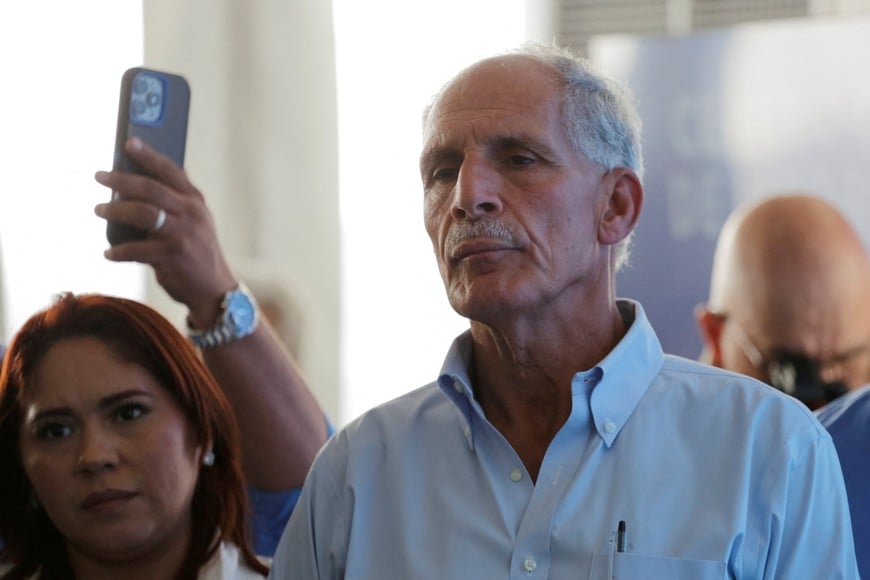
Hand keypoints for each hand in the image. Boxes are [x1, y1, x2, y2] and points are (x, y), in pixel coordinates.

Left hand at [94, 137, 235, 326]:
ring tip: (100, 209)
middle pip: (151, 188)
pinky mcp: (173, 256)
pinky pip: (138, 249)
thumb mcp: (196, 221)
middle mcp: (192, 214)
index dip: (149, 156)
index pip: (171, 172)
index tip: (129, 143)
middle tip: (100, 176)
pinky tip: (109, 253)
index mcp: (196, 201)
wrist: (214, 289)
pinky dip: (119, 252)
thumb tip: (143, 179)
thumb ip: (178, 201)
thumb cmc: (197, 252)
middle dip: (121, 180)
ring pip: (143, 213)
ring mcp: (183, 234)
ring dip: (116, 210)